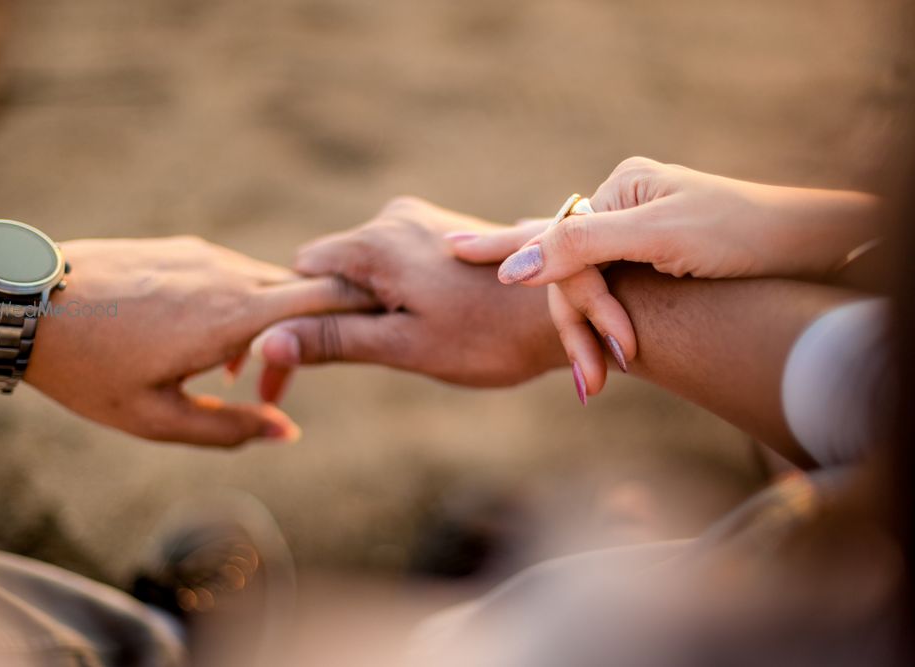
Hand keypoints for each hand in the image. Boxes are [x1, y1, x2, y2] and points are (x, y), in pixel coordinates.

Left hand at [25, 236, 374, 447]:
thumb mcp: (156, 419)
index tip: (393, 319)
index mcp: (232, 318)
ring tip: (235, 369)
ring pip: (267, 283)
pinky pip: (232, 273)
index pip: (325, 301)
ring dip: (272, 321)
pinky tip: (205, 338)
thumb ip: (229, 429)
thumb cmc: (86, 370)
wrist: (21, 303)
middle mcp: (228, 275)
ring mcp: (204, 255)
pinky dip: (240, 303)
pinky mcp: (181, 247)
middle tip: (308, 370)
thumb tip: (285, 433)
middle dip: (320, 327)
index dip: (365, 309)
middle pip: (306, 290)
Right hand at [254, 197, 565, 399]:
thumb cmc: (490, 336)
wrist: (576, 309)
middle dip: (337, 313)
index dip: (298, 316)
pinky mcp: (445, 231)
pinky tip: (436, 319)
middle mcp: (395, 217)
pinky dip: (399, 294)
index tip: (316, 356)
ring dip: (373, 306)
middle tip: (372, 355)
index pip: (302, 271)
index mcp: (376, 242)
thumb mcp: (404, 346)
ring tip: (417, 337)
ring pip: (368, 267)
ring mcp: (423, 220)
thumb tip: (267, 343)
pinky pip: (398, 261)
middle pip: (334, 267)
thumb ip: (333, 341)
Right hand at [449, 157, 880, 390]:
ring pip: (588, 292)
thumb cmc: (742, 234)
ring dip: (591, 337)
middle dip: (579, 328)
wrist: (811, 247)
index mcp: (620, 190)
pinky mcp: (654, 267)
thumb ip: (580, 246)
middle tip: (589, 384)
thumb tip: (513, 269)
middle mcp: (623, 210)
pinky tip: (587, 342)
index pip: (556, 240)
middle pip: (570, 274)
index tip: (451, 254)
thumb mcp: (659, 236)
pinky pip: (609, 296)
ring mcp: (638, 239)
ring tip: (594, 385)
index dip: (504, 252)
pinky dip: (599, 327)